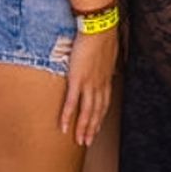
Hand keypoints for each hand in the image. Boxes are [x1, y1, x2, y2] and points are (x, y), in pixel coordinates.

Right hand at [58, 27, 119, 145]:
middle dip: (92, 128)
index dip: (100, 117)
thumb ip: (104, 65)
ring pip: (87, 112)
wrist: (98, 29)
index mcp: (106, 79)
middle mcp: (99, 84)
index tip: (96, 128)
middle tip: (87, 142)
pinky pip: (72, 102)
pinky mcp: (77, 79)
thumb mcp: (107, 54)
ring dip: (82, 128)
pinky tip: (64, 127)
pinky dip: (68, 116)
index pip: (104, 103)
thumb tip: (104, 68)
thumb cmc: (102, 37)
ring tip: (78, 141)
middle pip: (97, 112)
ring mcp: (89, 84)